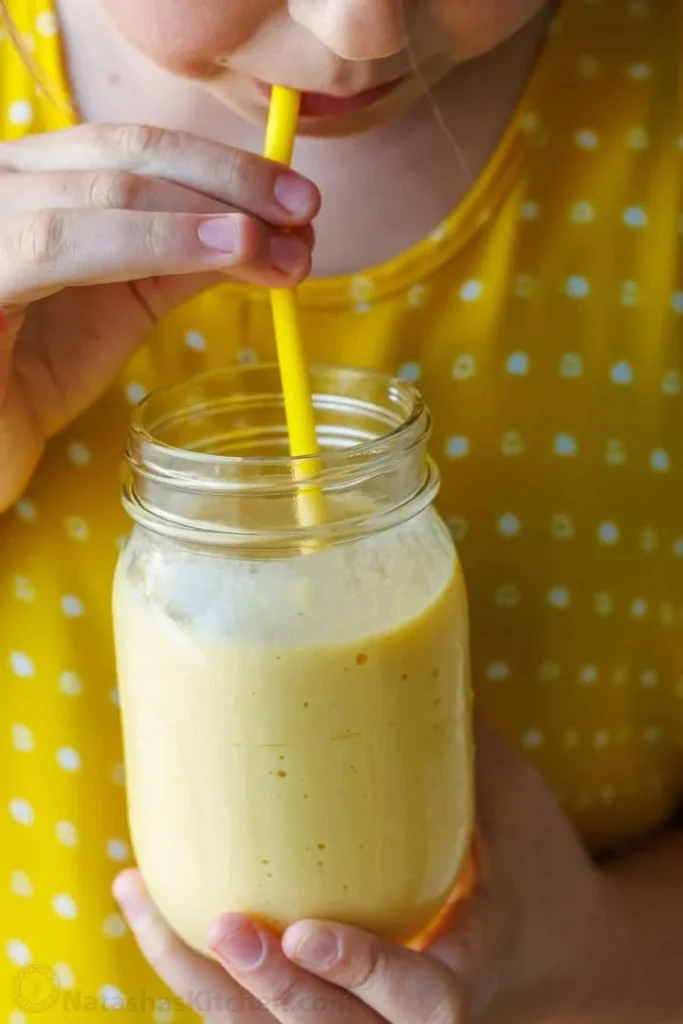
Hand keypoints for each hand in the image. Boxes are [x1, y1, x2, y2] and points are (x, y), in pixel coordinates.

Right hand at [0, 124, 318, 509]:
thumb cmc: (28, 378)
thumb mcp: (118, 306)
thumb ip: (175, 260)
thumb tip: (263, 234)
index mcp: (35, 182)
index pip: (133, 147)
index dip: (220, 165)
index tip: (296, 198)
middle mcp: (3, 184)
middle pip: (127, 153)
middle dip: (230, 183)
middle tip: (306, 215)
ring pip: (106, 188)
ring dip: (209, 214)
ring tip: (280, 243)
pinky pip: (64, 241)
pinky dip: (156, 239)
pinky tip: (228, 249)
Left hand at [116, 722, 638, 1022]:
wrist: (555, 951)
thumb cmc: (540, 874)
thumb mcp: (520, 810)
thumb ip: (466, 747)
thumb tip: (409, 657)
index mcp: (470, 972)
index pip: (423, 1001)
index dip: (362, 974)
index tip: (305, 930)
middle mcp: (410, 1022)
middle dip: (269, 987)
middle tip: (221, 924)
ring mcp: (367, 1023)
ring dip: (202, 982)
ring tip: (140, 903)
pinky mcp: (332, 1009)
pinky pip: (254, 1016)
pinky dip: (200, 975)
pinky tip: (153, 913)